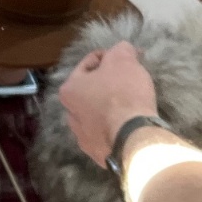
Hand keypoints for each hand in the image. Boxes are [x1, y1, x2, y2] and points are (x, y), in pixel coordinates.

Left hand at [59, 41, 157, 166]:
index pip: (88, 64)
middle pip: (90, 90)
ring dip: (109, 105)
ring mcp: (82, 137)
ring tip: (129, 101)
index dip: (109, 56)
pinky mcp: (97, 152)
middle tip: (128, 78)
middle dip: (107, 82)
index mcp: (69, 90)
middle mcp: (70, 114)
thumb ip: (120, 50)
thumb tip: (121, 49)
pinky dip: (115, 124)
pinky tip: (128, 121)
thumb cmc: (123, 94)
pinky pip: (106, 131)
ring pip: (96, 112)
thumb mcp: (123, 61)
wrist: (132, 137)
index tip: (127, 56)